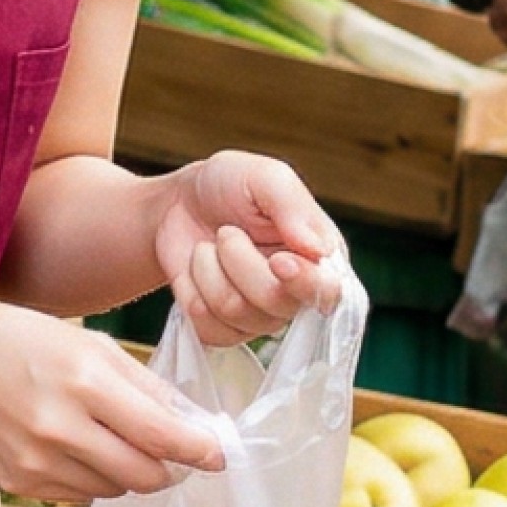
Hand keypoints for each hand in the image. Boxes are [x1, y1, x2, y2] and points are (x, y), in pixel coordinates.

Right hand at [0, 306, 226, 503]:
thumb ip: (142, 383)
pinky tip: (74, 446)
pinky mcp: (21, 484)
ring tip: (110, 437)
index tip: (220, 455)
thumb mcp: (84, 342)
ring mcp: (37, 462)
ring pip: (115, 489)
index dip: (200, 450)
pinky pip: (81, 495)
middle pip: (145, 475)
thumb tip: (192, 422)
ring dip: (129, 470)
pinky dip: (92, 477)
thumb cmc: (15, 340)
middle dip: (170, 468)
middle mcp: (61, 427)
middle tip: (176, 454)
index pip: (162, 434)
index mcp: (84, 381)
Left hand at [151, 151, 343, 340]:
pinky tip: (195, 272)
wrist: (177, 203)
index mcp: (320, 257)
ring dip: (208, 271)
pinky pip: (209, 330)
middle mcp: (296, 293)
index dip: (304, 282)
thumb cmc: (228, 185)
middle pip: (276, 304)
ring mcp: (261, 317)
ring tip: (209, 247)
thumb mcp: (264, 176)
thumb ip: (294, 206)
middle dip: (238, 261)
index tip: (278, 260)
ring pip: (236, 314)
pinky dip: (191, 292)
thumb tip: (319, 249)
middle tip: (227, 232)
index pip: (329, 292)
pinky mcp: (226, 330)